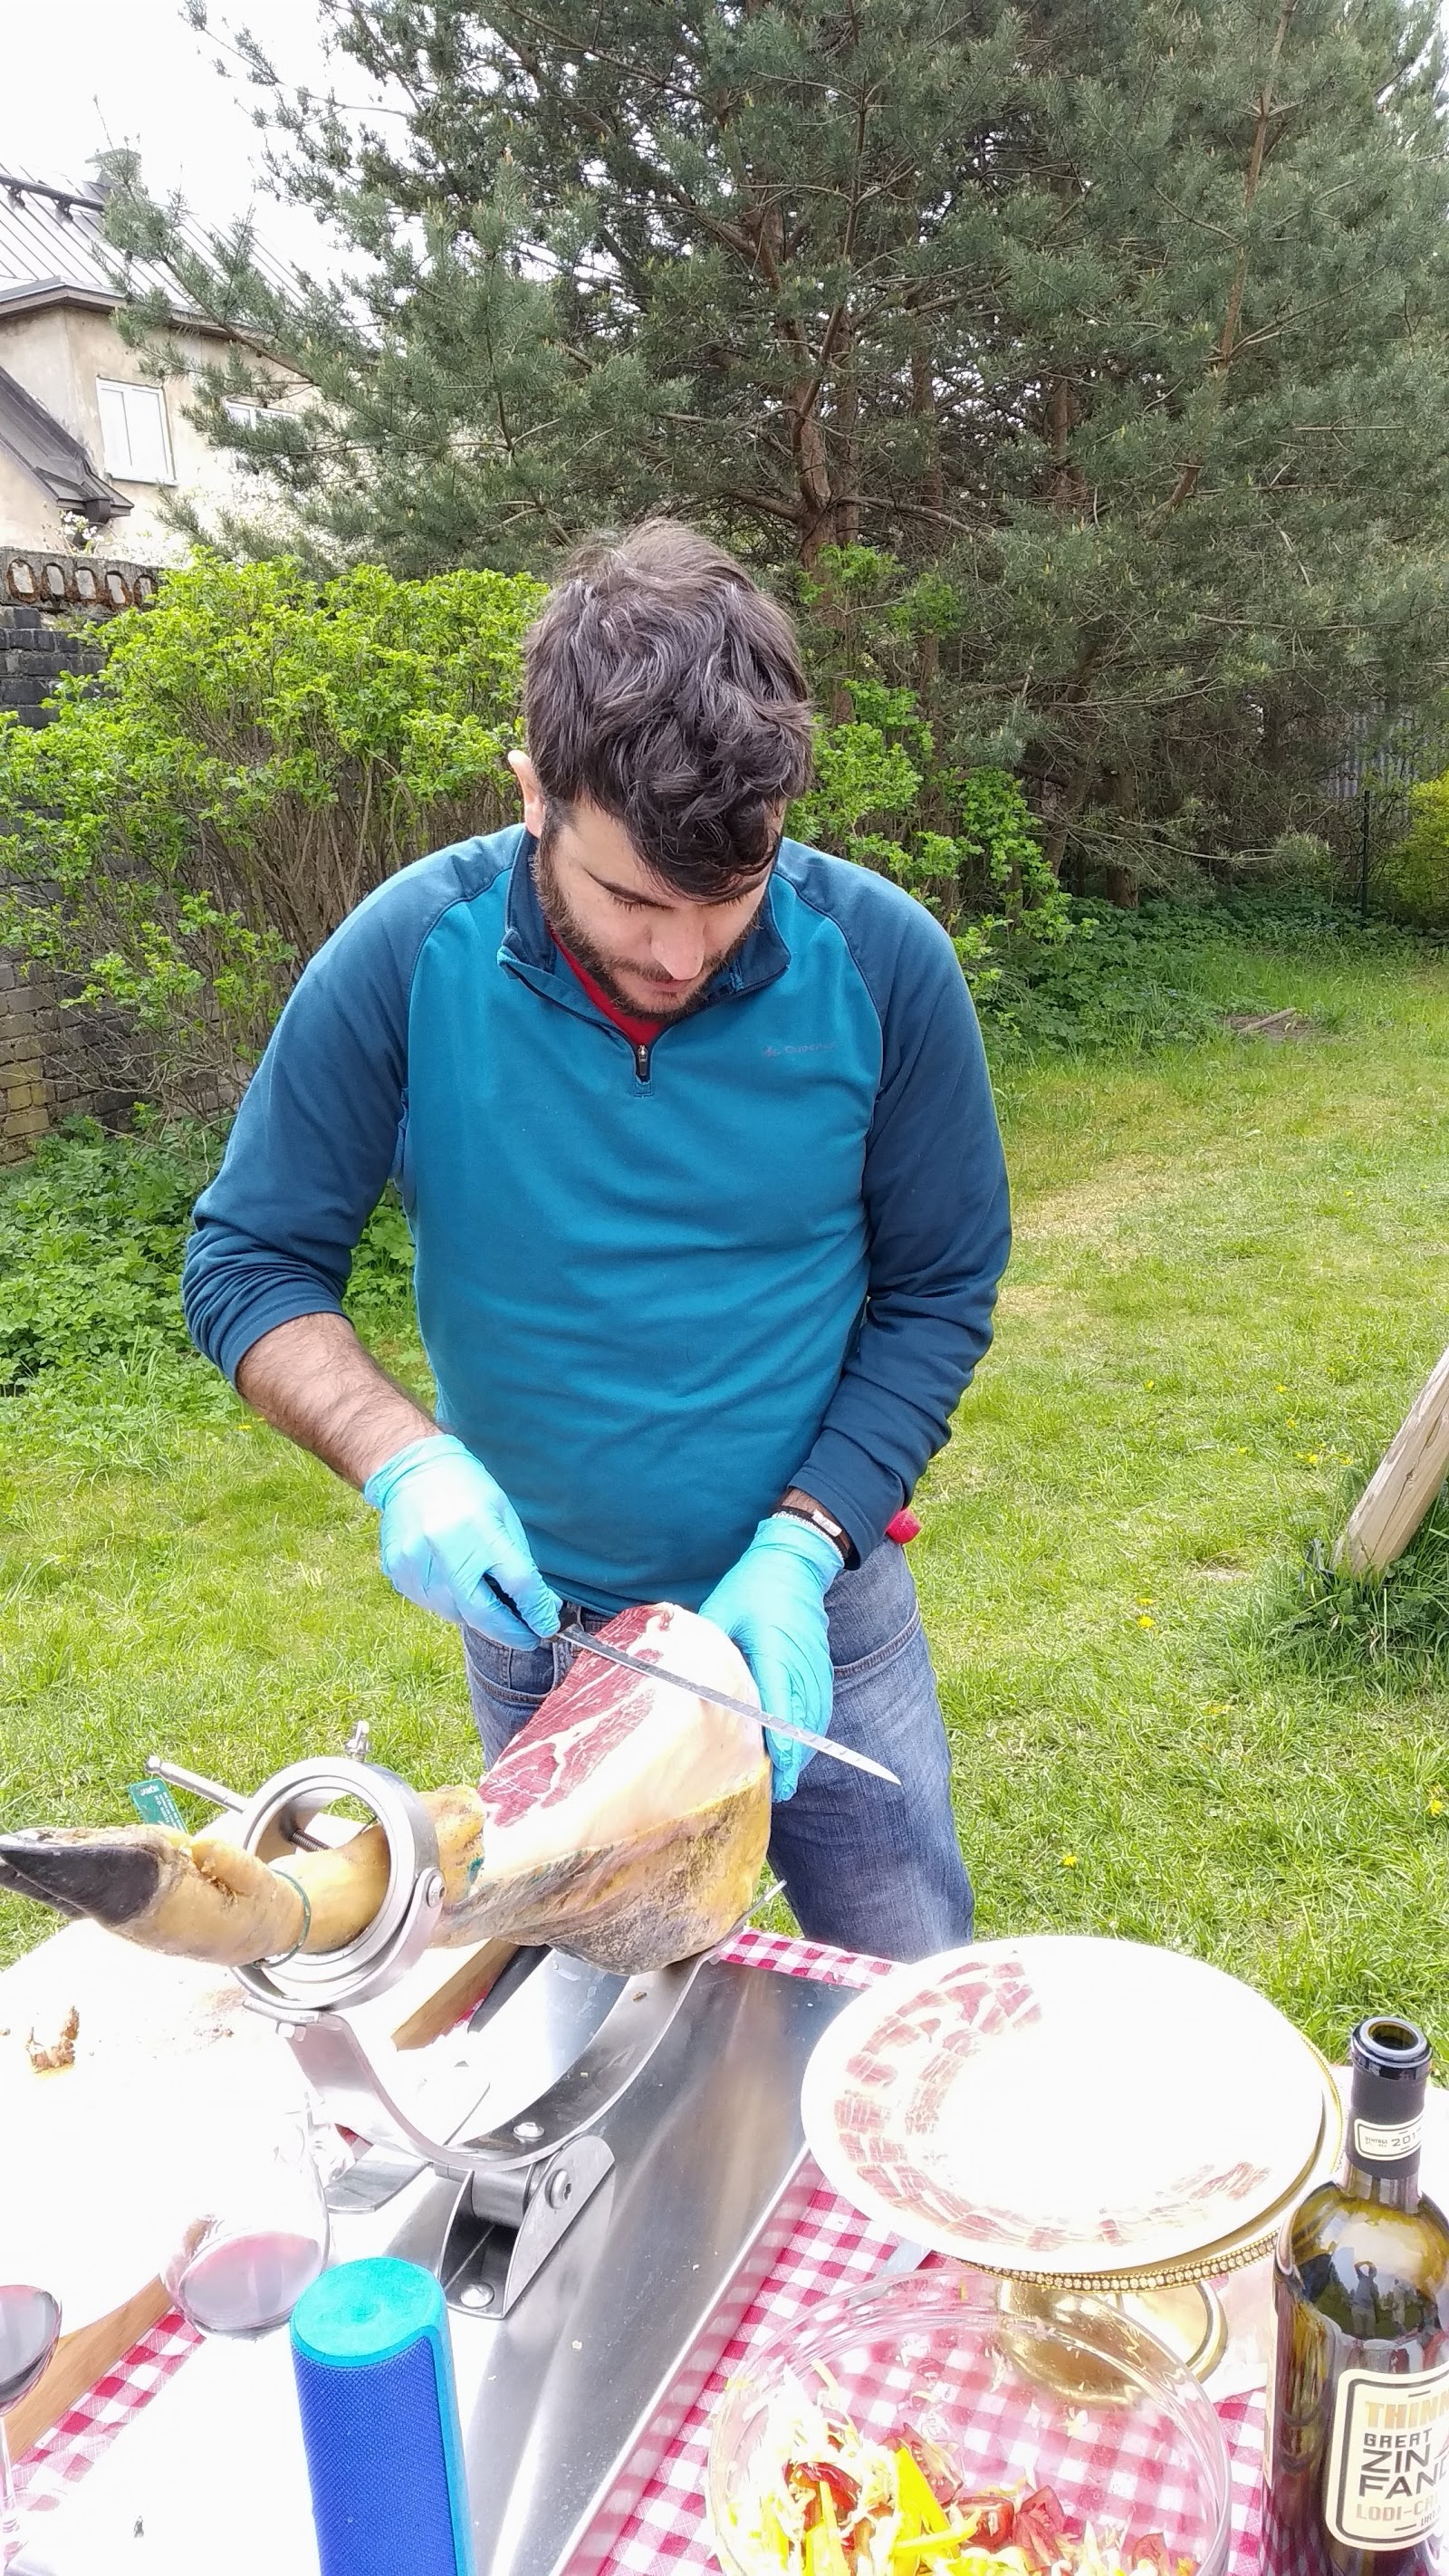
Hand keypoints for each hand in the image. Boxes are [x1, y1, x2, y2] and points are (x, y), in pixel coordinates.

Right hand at [362, 1434, 560, 1646]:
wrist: (412, 1470)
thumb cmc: (466, 1489)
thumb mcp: (503, 1515)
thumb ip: (520, 1560)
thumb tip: (540, 1603)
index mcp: (478, 1529)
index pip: (517, 1582)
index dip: (537, 1610)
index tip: (547, 1625)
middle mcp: (443, 1549)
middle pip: (482, 1613)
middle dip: (510, 1632)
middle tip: (528, 1638)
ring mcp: (415, 1564)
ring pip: (455, 1614)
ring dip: (479, 1618)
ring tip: (493, 1608)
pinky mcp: (397, 1572)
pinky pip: (431, 1604)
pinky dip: (452, 1605)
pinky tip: (459, 1588)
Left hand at [699, 1514, 840, 1801]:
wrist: (797, 1559)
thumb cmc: (755, 1585)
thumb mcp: (721, 1613)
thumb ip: (706, 1650)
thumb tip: (683, 1679)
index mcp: (777, 1655)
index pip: (782, 1713)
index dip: (779, 1751)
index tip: (772, 1778)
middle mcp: (802, 1668)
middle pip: (803, 1730)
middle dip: (788, 1763)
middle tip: (767, 1792)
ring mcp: (816, 1670)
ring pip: (813, 1725)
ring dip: (799, 1753)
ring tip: (778, 1780)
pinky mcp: (819, 1670)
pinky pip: (817, 1711)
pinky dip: (807, 1734)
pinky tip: (791, 1750)